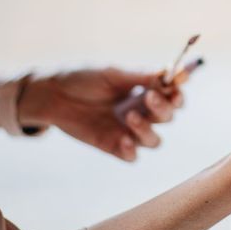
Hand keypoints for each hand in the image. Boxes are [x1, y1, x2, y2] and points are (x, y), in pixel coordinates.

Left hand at [19, 67, 182, 160]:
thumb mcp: (112, 74)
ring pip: (154, 140)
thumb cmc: (83, 77)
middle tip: (149, 97)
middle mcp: (141, 111)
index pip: (172, 95)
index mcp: (144, 91)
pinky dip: (130, 150)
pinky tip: (122, 139)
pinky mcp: (112, 146)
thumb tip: (167, 74)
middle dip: (163, 108)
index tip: (175, 88)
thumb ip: (139, 76)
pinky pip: (131, 156)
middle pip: (168, 117)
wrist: (52, 94)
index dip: (178, 93)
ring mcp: (127, 131)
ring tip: (129, 116)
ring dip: (147, 129)